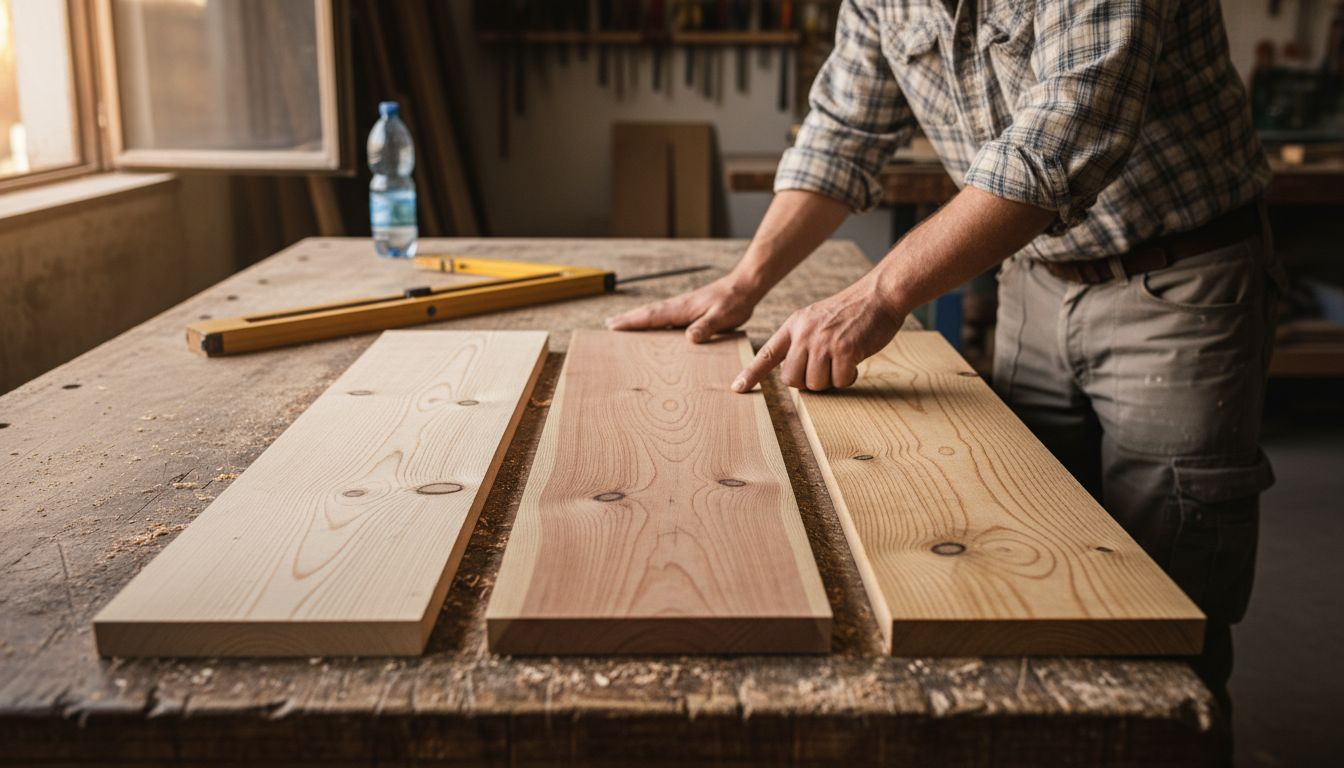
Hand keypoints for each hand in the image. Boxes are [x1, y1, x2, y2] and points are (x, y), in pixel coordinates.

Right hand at [605, 275, 762, 342]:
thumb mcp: (722, 316)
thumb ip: (705, 327)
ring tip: (622, 325)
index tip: (613, 325)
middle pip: (647, 313)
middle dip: (628, 319)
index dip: (632, 322)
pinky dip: (653, 320)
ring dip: (638, 319)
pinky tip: (653, 327)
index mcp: (682, 309)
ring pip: (655, 314)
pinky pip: (665, 317)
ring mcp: (683, 307)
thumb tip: (688, 338)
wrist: (745, 286)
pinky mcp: (689, 310)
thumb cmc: (734, 301)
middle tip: (608, 325)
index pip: (652, 316)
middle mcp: (678, 307)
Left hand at [732, 276, 905, 392]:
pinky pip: (838, 381)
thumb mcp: (816, 318)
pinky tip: (854, 361)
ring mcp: (823, 342)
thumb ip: (802, 341)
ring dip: (831, 380)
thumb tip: (797, 373)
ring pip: (815, 384)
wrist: (878, 295)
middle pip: (792, 378)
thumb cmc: (851, 311)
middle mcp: (804, 334)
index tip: (738, 388)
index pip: (767, 353)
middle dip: (808, 382)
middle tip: (825, 369)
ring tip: (842, 361)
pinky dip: (848, 377)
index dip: (752, 373)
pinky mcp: (843, 350)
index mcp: (794, 325)